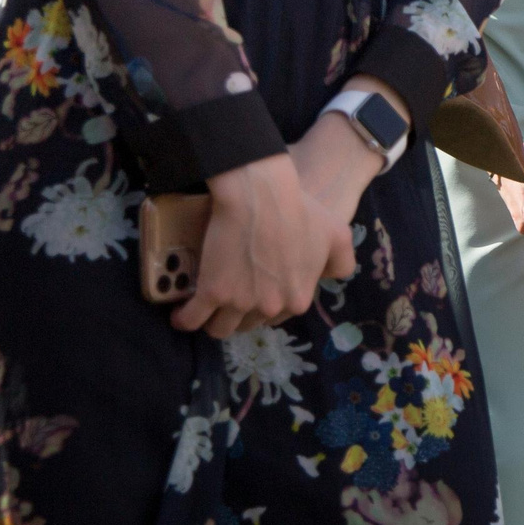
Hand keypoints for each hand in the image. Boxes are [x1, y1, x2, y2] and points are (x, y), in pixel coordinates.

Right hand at [173, 151, 357, 339]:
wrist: (262, 195)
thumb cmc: (300, 210)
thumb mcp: (337, 235)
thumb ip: (343, 262)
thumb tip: (334, 278)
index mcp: (298, 299)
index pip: (277, 316)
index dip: (266, 304)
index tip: (256, 292)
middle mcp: (271, 308)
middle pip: (248, 324)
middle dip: (241, 314)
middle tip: (232, 295)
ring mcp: (240, 303)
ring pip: (220, 329)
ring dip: (213, 322)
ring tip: (207, 308)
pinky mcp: (212, 293)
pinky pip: (191, 320)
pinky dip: (183, 320)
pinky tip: (180, 315)